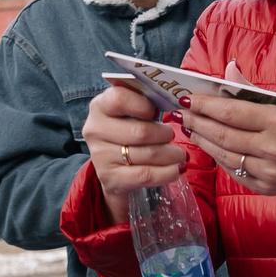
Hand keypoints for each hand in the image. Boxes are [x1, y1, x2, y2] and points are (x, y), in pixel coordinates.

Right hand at [84, 80, 185, 219]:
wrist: (113, 169)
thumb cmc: (127, 132)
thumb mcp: (129, 113)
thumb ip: (144, 101)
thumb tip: (175, 98)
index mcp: (99, 106)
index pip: (119, 99)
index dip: (143, 105)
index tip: (157, 111)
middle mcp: (95, 130)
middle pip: (140, 131)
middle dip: (164, 134)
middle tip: (173, 135)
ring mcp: (100, 156)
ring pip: (147, 154)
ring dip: (171, 154)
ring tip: (180, 154)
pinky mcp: (110, 178)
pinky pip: (146, 175)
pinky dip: (167, 172)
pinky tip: (177, 169)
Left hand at [183, 61, 275, 199]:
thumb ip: (252, 91)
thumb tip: (229, 69)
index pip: (232, 112)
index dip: (205, 105)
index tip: (186, 98)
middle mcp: (273, 149)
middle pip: (223, 134)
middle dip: (197, 121)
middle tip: (179, 112)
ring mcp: (268, 171)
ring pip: (224, 154)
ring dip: (202, 140)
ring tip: (189, 126)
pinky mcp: (264, 187)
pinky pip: (233, 171)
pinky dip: (217, 156)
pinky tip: (207, 144)